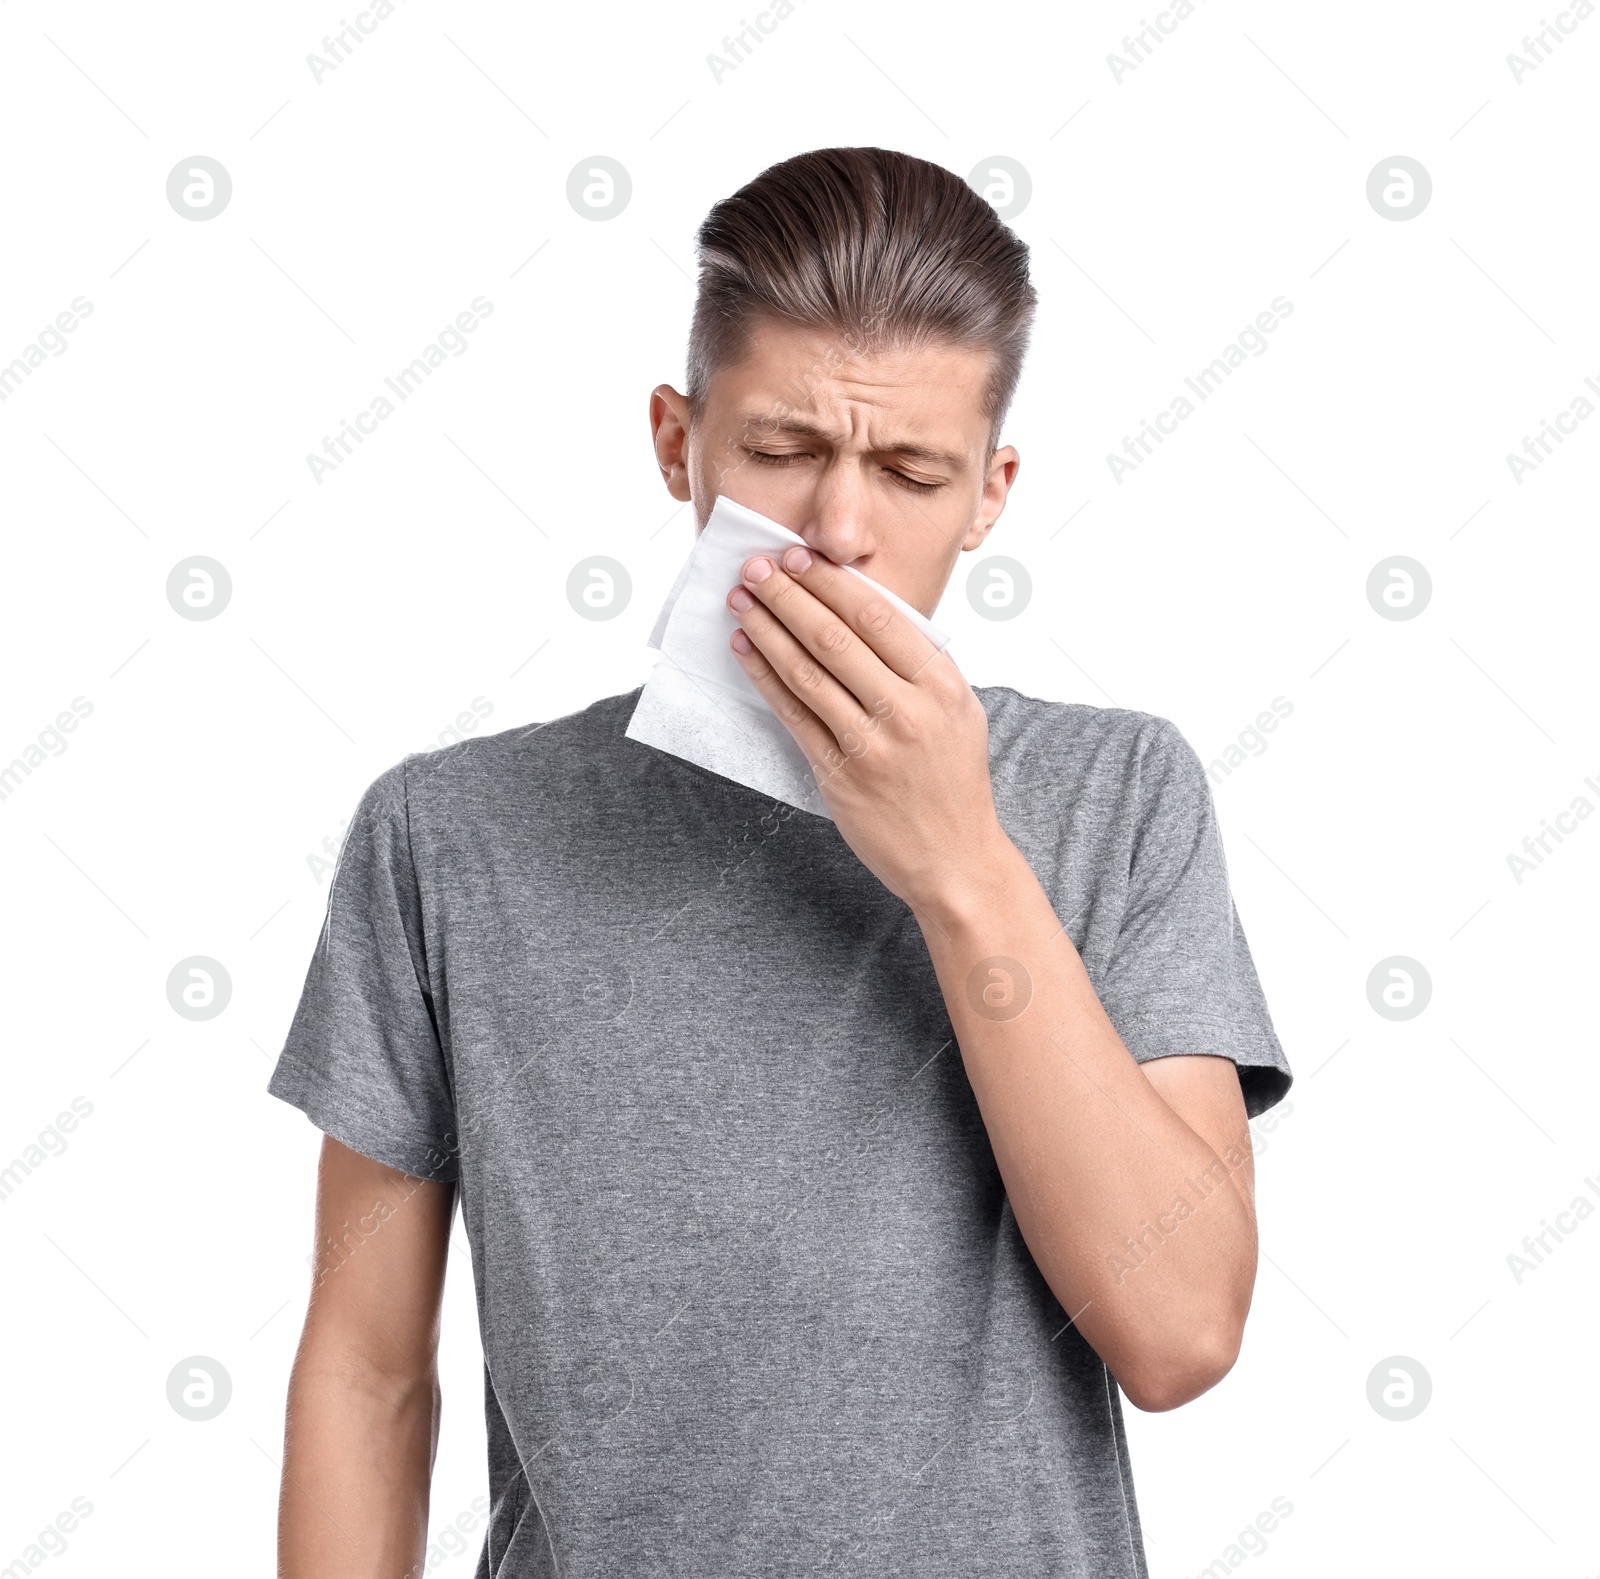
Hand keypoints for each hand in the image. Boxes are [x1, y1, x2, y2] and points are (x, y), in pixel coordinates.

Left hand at [726, 545, 1015, 922]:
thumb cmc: (953, 779)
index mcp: (943, 685)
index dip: (829, 582)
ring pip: (807, 672)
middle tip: (754, 568)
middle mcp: (909, 711)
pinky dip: (765, 678)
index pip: (877, 616)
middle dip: (787, 595)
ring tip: (741, 602)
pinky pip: (793, 715)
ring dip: (767, 630)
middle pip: (835, 637)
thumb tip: (860, 608)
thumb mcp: (959, 710)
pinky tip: (746, 651)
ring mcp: (872, 746)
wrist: (955, 859)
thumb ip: (920, 663)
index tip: (797, 556)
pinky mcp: (840, 776)